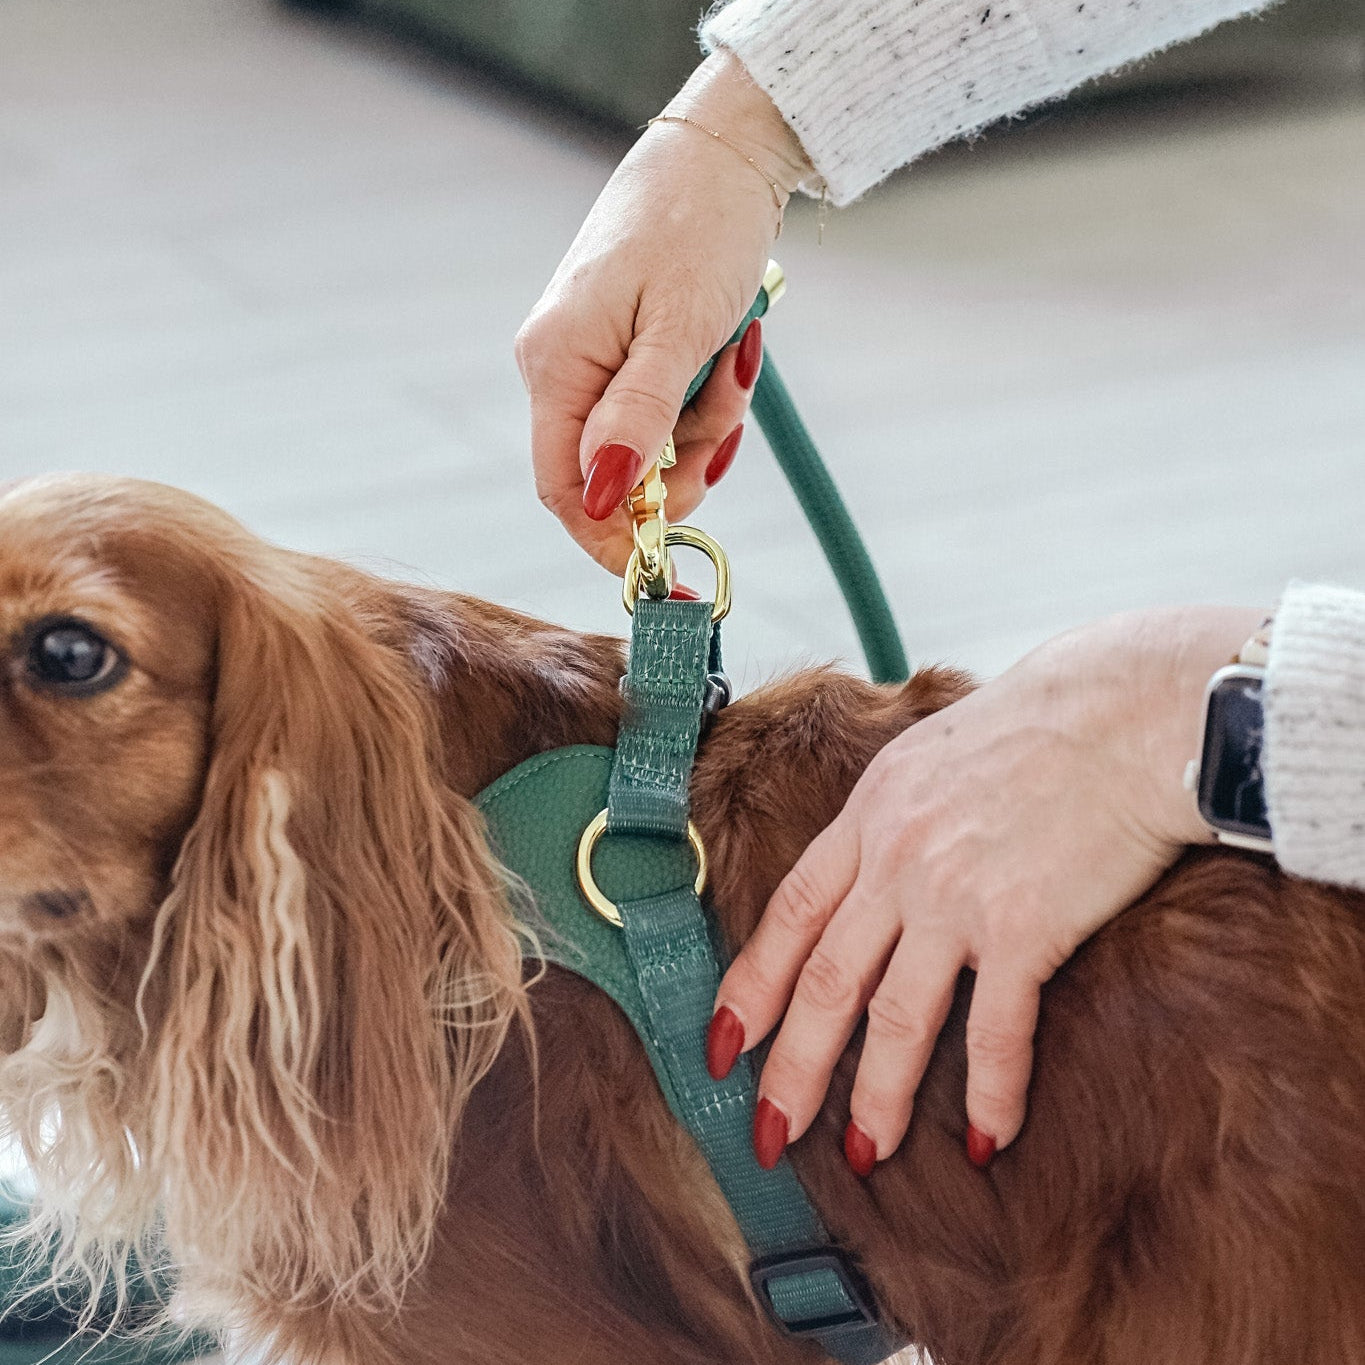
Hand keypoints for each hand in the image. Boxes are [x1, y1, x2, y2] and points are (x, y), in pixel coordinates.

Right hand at [515, 51, 811, 573]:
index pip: (563, 489)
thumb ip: (639, 418)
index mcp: (556, 365)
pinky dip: (706, 398)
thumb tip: (603, 497)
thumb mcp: (678, 332)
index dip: (610, 538)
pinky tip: (728, 350)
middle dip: (681, 468)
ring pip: (649, 445)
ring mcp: (592, 359)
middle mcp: (562, 368)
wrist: (724, 157)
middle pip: (614, 474)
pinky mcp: (626, 350)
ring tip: (734, 358)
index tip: (666, 568)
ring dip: (705, 424)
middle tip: (727, 428)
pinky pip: (666, 409)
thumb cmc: (699, 229)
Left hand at [706, 606, 1267, 1171]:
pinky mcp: (1025, 927)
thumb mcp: (932, 753)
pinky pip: (996, 1031)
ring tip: (866, 1153)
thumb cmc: (1041, 725)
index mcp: (869, 817)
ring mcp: (955, 897)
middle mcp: (896, 862)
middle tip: (772, 1131)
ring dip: (877, 1098)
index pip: (788, 915)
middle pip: (824, 981)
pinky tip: (989, 1139)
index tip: (725, 1041)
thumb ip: (894, 814)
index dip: (750, 985)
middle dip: (791, 1067)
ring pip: (895, 1019)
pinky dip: (991, 1092)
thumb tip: (878, 863)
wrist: (1124, 711)